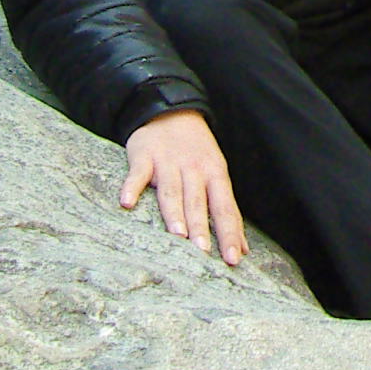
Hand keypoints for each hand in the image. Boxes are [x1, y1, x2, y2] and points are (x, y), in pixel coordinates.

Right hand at [119, 109, 246, 262]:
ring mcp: (168, 163)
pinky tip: (126, 203)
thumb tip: (244, 249)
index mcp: (215, 175)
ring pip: (172, 191)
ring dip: (175, 213)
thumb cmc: (197, 152)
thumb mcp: (217, 174)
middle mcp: (194, 170)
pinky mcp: (144, 157)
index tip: (234, 258)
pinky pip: (138, 174)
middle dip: (201, 227)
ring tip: (177, 235)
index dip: (230, 233)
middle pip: (198, 202)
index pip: (225, 208)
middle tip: (203, 252)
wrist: (171, 111)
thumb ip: (225, 210)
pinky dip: (132, 187)